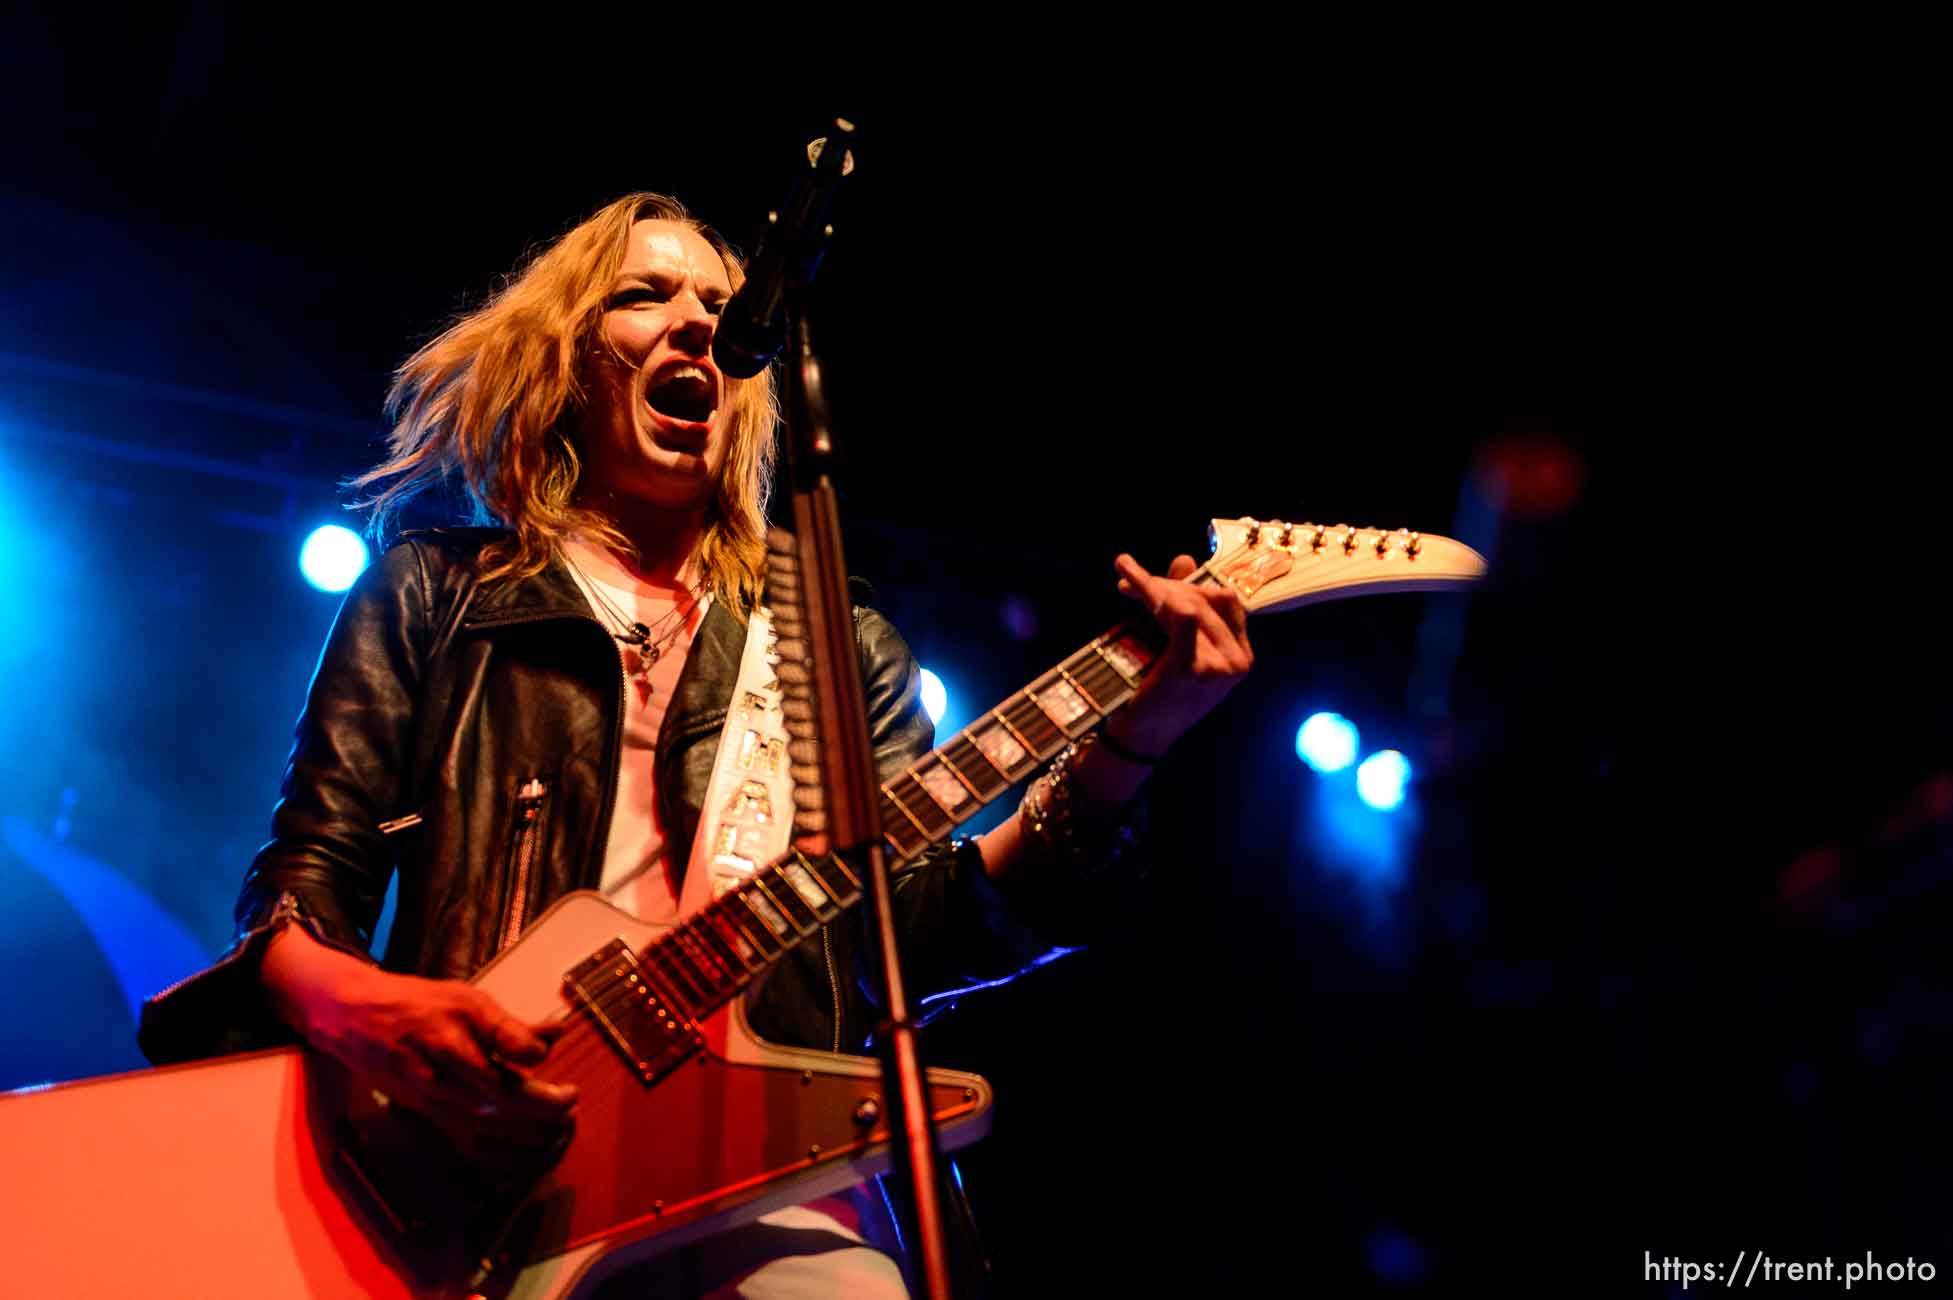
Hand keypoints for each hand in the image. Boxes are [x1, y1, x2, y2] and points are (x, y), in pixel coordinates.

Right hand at [262, 926, 576, 1132]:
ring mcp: (429, 1082)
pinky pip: (465, 1125)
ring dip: (526, 1123)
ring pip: (484, 1113)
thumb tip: (558, 1032)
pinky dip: (498, 1134)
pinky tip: (524, 1137)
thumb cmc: (419, 1003)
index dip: (536, 1052)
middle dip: (541, 1101)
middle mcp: (445, 1050)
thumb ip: (511, 1025)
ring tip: (558, 1122)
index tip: (555, 1048)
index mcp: (462, 1015)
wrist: (354, 1015)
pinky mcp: (419, 1104)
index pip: (509, 1041)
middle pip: (499, 1087)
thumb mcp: (468, 999)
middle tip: (571, 1100)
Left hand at [1109, 552, 1254, 758]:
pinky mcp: (1192, 669)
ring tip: (1128, 584)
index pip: (1226, 600)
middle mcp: (1238, 661)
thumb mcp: (1177, 645)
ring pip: (1190, 606)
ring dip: (1156, 590)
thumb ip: (1183, 602)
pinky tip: (1141, 588)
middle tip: (1131, 581)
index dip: (1192, 583)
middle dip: (1168, 585)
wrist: (1142, 739)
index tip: (1155, 581)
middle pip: (1207, 599)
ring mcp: (1219, 667)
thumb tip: (1185, 557)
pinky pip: (1183, 621)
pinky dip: (1163, 600)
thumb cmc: (1159, 693)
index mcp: (1242, 655)